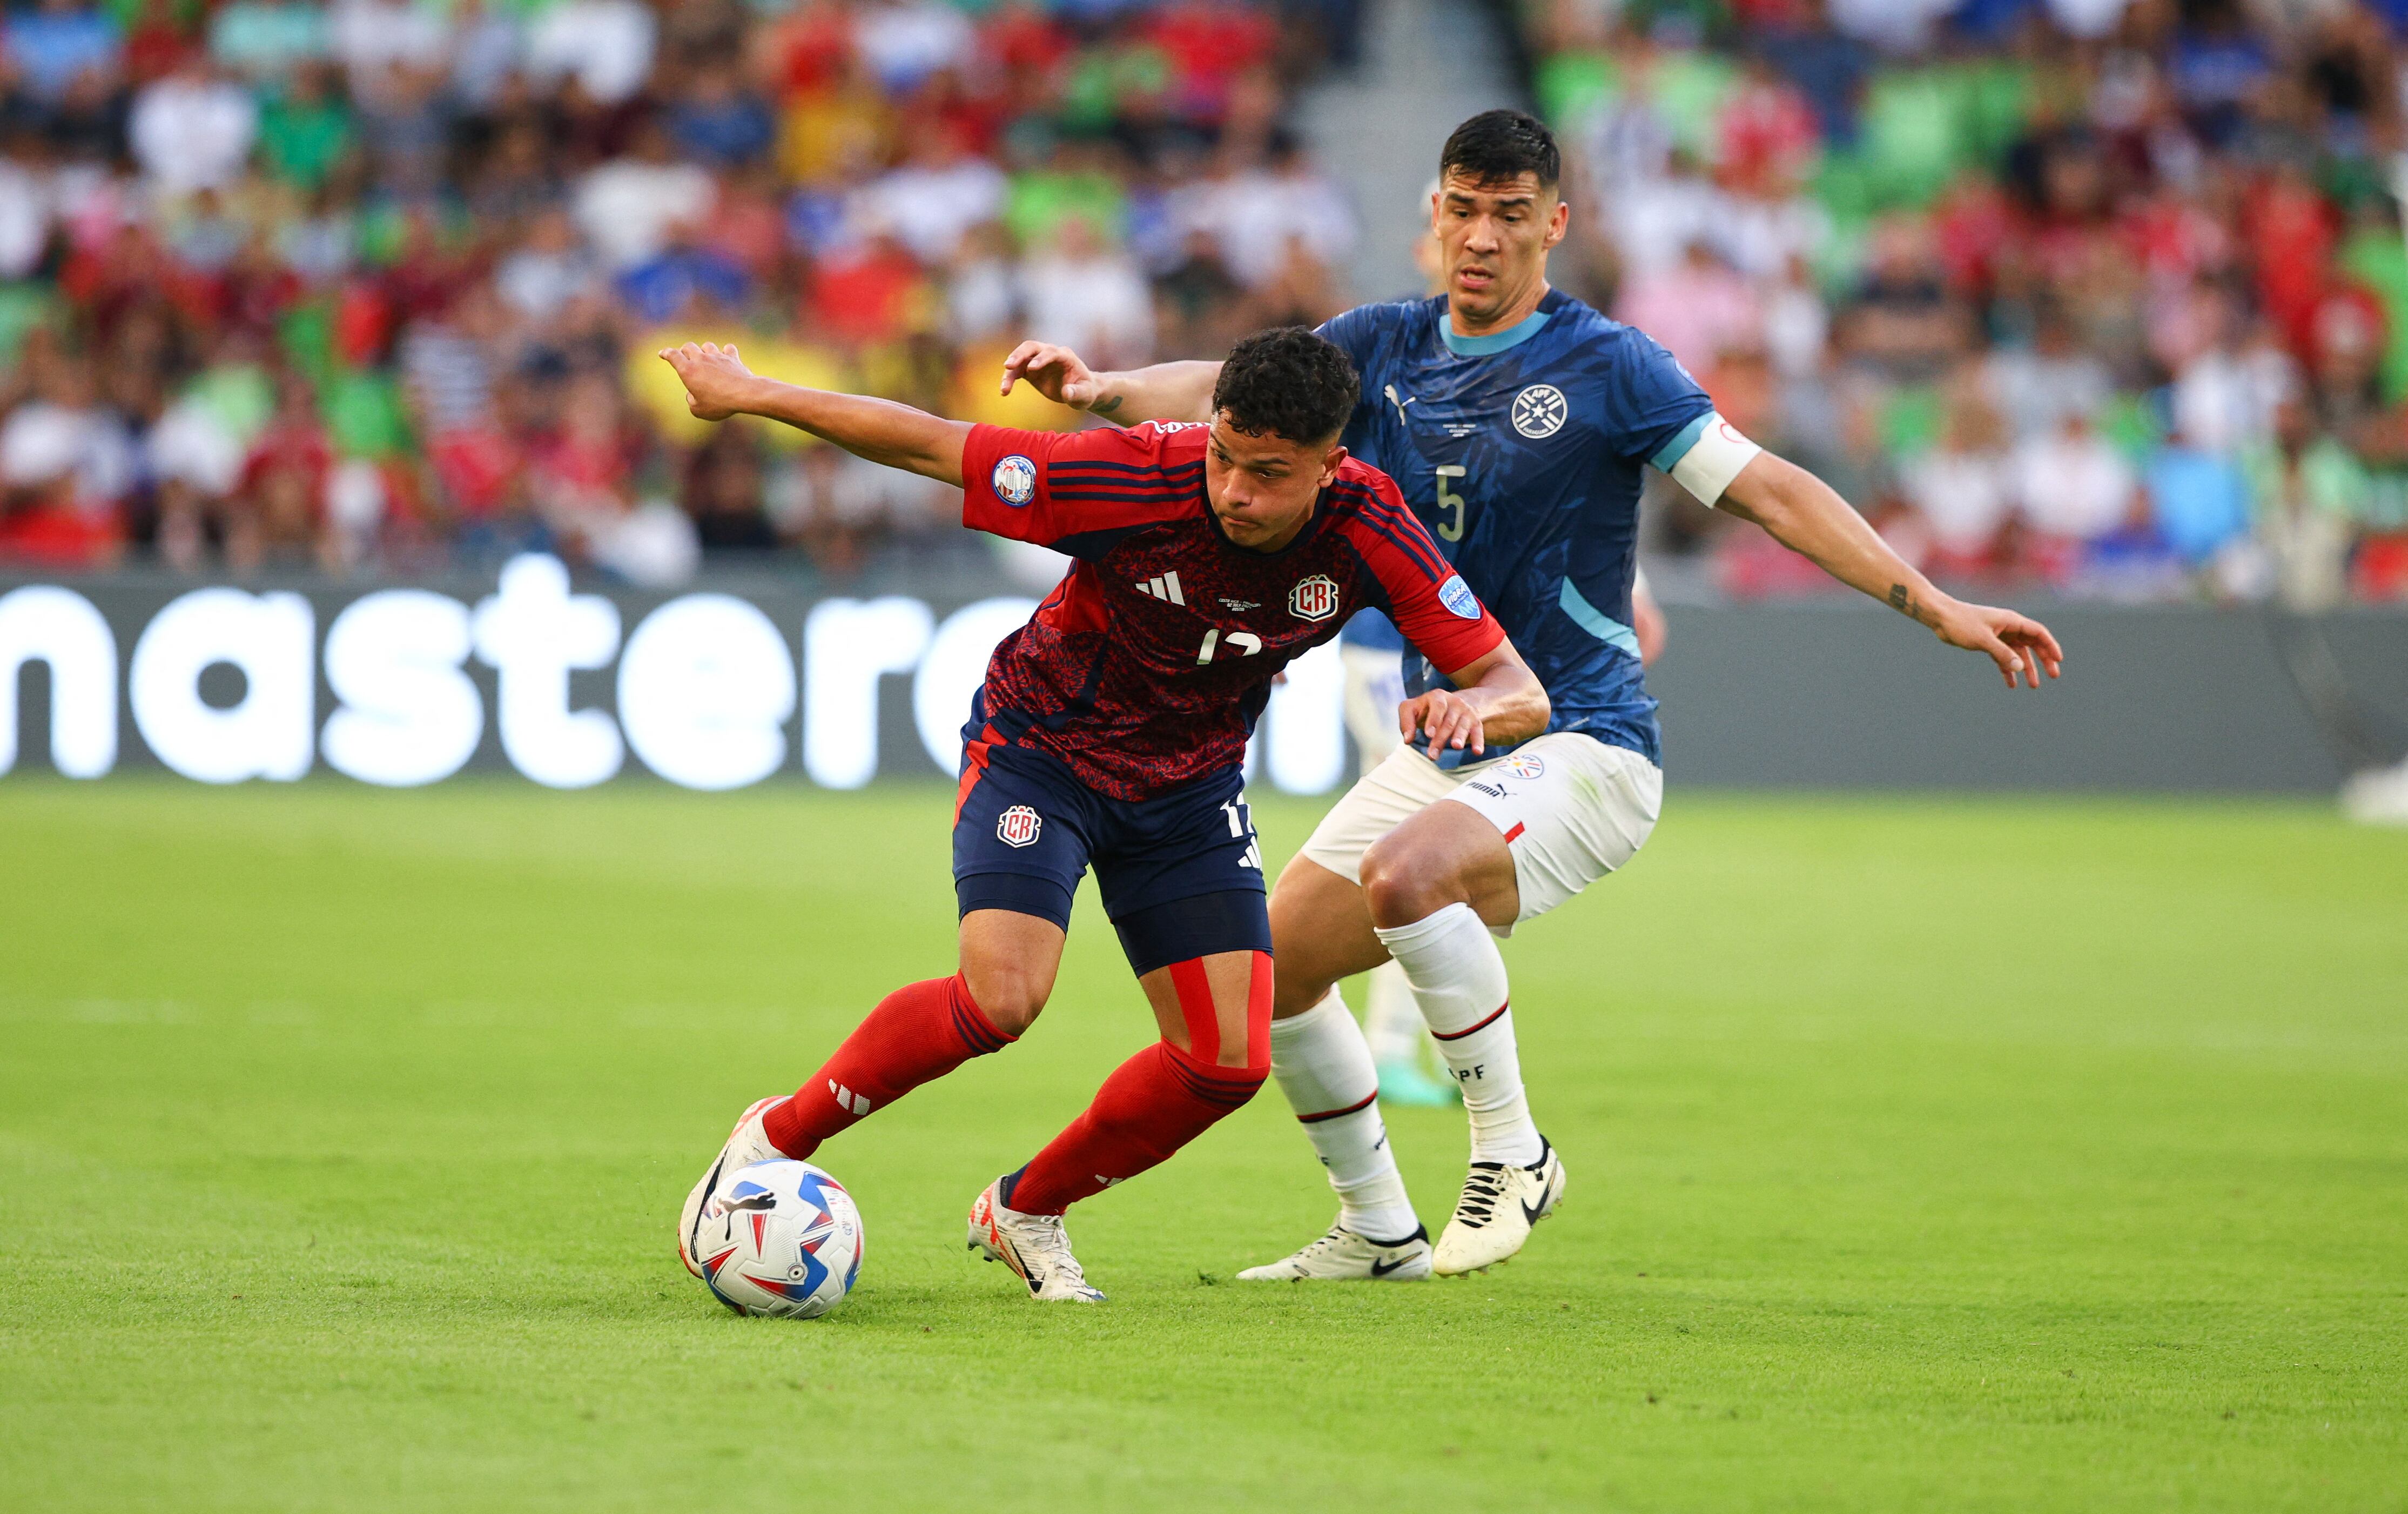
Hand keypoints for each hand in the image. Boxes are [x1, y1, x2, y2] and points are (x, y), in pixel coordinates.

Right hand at [656, 341, 757, 421]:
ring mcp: (717, 357)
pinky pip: (728, 348)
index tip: (662, 353)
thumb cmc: (719, 403)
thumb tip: (692, 394)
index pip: (673, 356)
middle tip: (686, 358)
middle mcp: (701, 359)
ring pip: (707, 346)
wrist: (744, 394)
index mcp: (688, 370)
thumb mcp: (698, 410)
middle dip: (685, 351)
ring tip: (707, 360)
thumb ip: (691, 401)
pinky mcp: (732, 358)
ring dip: (705, 351)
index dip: (666, 353)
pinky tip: (727, 358)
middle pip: (688, 346)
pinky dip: (726, 352)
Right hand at [999, 341, 1103, 410]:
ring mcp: (1039, 360)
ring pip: (1021, 358)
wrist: (1080, 391)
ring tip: (1004, 388)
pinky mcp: (1031, 370)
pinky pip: (1017, 371)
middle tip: (1008, 365)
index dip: (1041, 359)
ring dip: (1011, 370)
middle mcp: (1050, 354)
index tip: (1031, 369)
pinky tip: (1004, 392)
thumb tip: (1067, 392)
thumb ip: (1078, 393)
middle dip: (1019, 354)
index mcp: (1065, 356)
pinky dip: (1009, 379)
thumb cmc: (1086, 391)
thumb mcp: (1086, 395)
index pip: (1051, 352)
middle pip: (1032, 347)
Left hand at [1398, 690, 1485, 759]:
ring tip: (1456, 747)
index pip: (1437, 706)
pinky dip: (1478, 742)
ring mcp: (1466, 712)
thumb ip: (1406, 722)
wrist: (1455, 702)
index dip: (1433, 720)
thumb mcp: (1413, 708)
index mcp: (1437, 696)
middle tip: (1432, 755)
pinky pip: (1478, 732)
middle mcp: (1454, 702)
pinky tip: (1477, 752)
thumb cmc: (1427, 708)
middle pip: (1448, 721)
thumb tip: (1407, 740)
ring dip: (1459, 737)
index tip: (1428, 734)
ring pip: (1463, 726)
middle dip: (1440, 738)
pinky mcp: (1475, 722)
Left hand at [1930, 598, 2064, 689]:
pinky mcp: (1988, 642)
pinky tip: (2011, 683)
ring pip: (2018, 653)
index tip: (2058, 660)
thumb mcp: (1983, 640)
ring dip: (2026, 668)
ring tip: (2033, 685)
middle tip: (2053, 676)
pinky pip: (2003, 657)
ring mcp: (1999, 635)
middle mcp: (2008, 627)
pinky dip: (2007, 669)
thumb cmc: (1961, 623)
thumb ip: (2002, 654)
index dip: (2050, 646)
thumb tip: (2020, 667)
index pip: (2038, 633)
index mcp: (2011, 621)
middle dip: (2043, 660)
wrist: (1940, 618)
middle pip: (2032, 644)